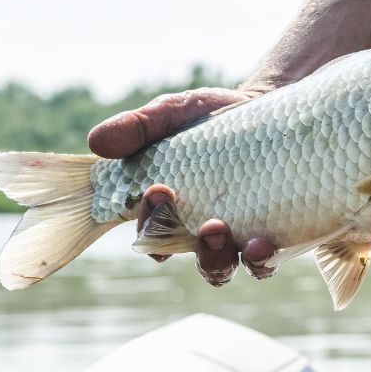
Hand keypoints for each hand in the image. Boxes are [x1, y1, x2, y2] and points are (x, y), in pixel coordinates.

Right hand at [88, 88, 277, 283]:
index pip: (152, 236)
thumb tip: (97, 142)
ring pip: (227, 266)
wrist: (262, 105)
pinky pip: (267, 260)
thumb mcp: (170, 114)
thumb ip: (138, 127)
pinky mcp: (273, 232)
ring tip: (241, 239)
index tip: (158, 192)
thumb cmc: (207, 117)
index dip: (151, 227)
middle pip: (196, 260)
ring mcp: (239, 236)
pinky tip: (265, 243)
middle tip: (208, 225)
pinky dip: (264, 259)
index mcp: (169, 213)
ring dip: (227, 260)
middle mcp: (202, 233)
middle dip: (200, 251)